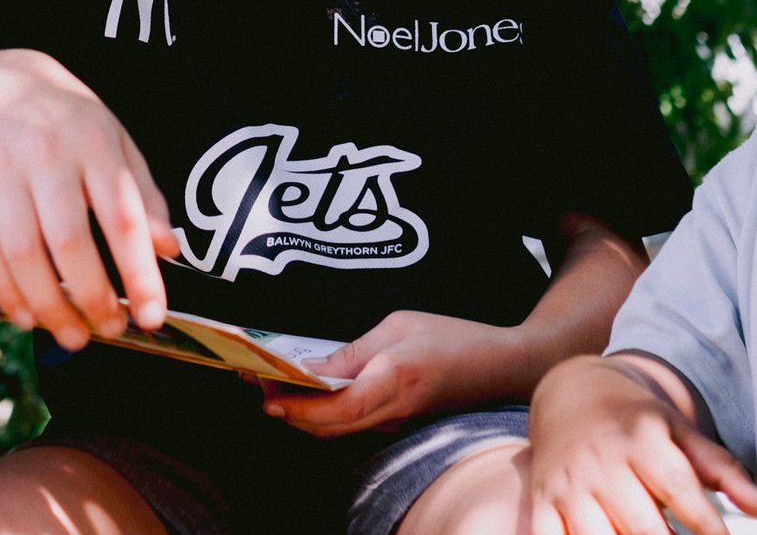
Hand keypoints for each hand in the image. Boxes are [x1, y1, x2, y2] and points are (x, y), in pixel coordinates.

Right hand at [0, 49, 182, 351]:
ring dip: (48, 305)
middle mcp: (46, 153)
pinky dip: (6, 291)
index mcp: (94, 143)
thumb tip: (169, 251)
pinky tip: (27, 316)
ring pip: (22, 252)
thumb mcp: (118, 144)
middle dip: (91, 297)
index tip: (153, 316)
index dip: (139, 273)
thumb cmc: (70, 126)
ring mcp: (1, 169)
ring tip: (71, 335)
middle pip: (68, 240)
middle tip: (109, 331)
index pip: (122, 217)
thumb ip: (144, 197)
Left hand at [262, 311, 528, 437]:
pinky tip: (305, 389)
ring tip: (271, 383)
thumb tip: (311, 369)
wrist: (501, 368)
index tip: (265, 391)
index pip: (336, 409)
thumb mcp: (399, 326)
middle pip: (327, 427)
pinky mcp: (395, 421)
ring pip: (336, 429)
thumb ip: (354, 350)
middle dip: (286, 409)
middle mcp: (391, 411)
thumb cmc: (453, 338)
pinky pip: (350, 424)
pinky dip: (321, 412)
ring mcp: (394, 422)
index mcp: (393, 380)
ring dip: (300, 413)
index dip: (297, 406)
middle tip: (255, 381)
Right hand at [525, 355, 756, 534]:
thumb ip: (722, 470)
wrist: (571, 394)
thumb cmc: (636, 422)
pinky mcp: (542, 503)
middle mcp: (601, 461)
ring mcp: (568, 485)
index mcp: (640, 439)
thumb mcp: (680, 433)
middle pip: (643, 527)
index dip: (708, 527)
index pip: (680, 490)